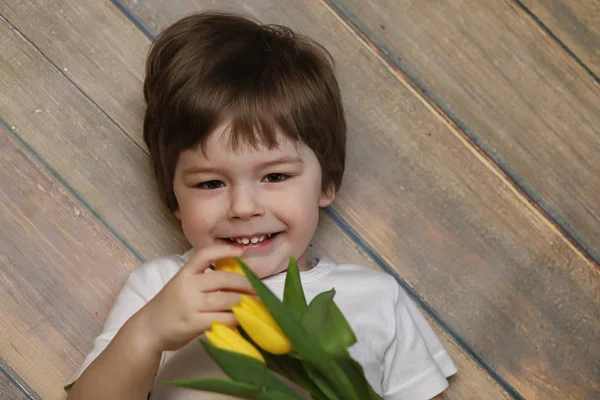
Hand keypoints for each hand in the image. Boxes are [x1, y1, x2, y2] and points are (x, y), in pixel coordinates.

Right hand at [133, 245, 254, 352]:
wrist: (148, 329)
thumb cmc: (169, 306)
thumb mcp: (180, 285)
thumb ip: (201, 279)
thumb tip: (234, 277)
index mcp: (184, 273)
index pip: (205, 255)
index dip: (225, 251)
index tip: (242, 251)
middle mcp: (188, 286)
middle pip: (224, 279)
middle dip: (245, 283)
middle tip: (259, 287)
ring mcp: (191, 305)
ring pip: (227, 300)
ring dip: (245, 302)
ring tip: (257, 304)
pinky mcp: (194, 323)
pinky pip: (223, 319)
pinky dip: (236, 319)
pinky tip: (243, 319)